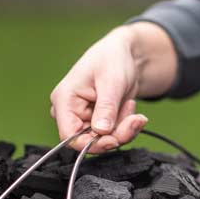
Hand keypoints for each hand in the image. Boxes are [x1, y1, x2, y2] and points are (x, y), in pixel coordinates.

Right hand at [50, 22, 177, 152]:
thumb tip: (101, 131)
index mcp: (64, 100)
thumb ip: (105, 108)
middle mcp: (70, 112)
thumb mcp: (111, 82)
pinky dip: (125, 125)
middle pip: (89, 141)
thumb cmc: (112, 59)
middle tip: (135, 120)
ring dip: (123, 128)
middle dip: (115, 134)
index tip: (114, 139)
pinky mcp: (98, 121)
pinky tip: (129, 106)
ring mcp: (84, 118)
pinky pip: (112, 135)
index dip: (91, 144)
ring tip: (131, 105)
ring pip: (104, 140)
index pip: (69, 136)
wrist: (126, 54)